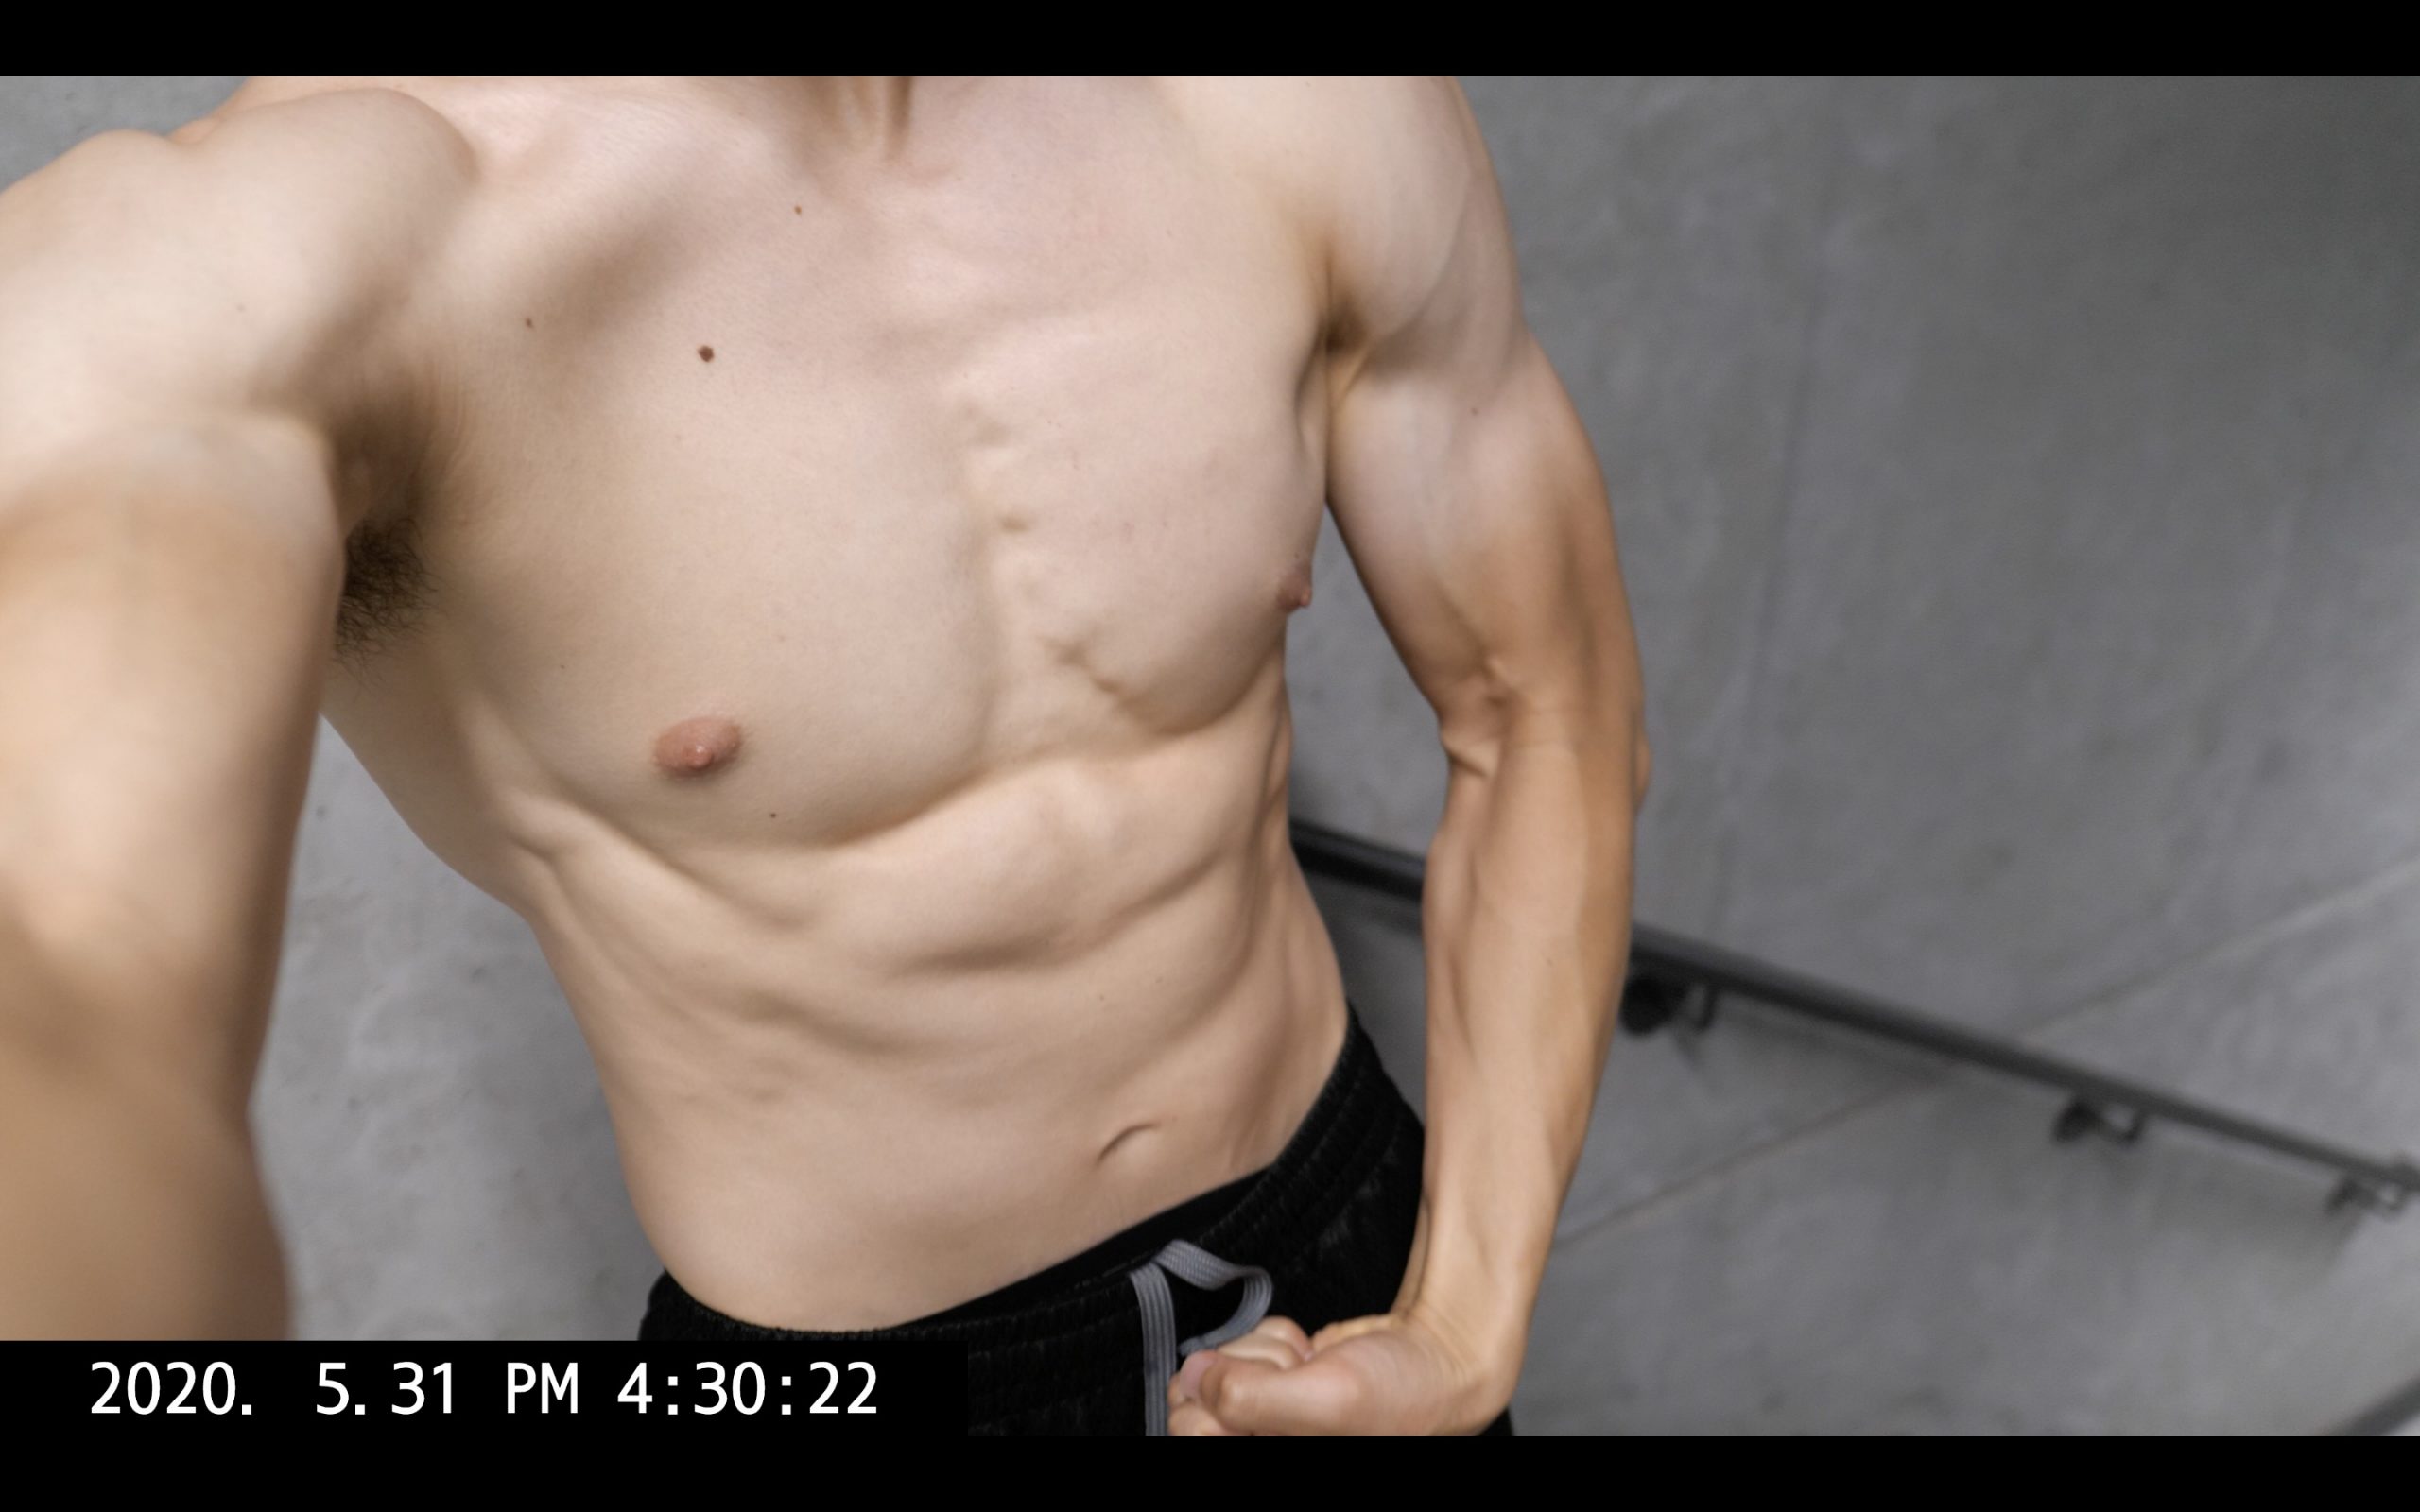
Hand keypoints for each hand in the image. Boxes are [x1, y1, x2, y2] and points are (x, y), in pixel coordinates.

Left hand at [1164, 1308, 1507, 1435]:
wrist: (1436, 1359)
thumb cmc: (1398, 1397)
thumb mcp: (1324, 1402)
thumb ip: (1248, 1397)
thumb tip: (1193, 1377)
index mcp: (1261, 1457)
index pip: (1187, 1432)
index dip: (1214, 1408)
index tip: (1261, 1403)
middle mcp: (1255, 1440)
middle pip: (1194, 1395)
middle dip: (1247, 1371)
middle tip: (1294, 1380)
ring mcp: (1259, 1412)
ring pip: (1218, 1363)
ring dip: (1266, 1352)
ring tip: (1310, 1369)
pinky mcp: (1270, 1377)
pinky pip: (1244, 1346)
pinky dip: (1275, 1341)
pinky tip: (1309, 1357)